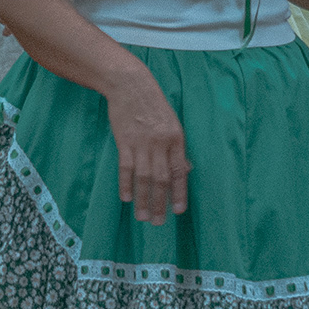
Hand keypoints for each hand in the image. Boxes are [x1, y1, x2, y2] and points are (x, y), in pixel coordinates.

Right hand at [106, 69, 189, 225]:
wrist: (131, 85)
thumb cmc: (153, 105)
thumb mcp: (172, 123)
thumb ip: (176, 148)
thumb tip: (184, 171)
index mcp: (176, 139)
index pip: (179, 172)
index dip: (179, 193)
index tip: (178, 211)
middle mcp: (160, 143)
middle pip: (161, 179)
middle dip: (160, 203)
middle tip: (158, 223)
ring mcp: (141, 143)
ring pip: (144, 177)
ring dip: (143, 199)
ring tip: (142, 217)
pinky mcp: (124, 141)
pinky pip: (126, 167)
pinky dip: (126, 183)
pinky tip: (126, 198)